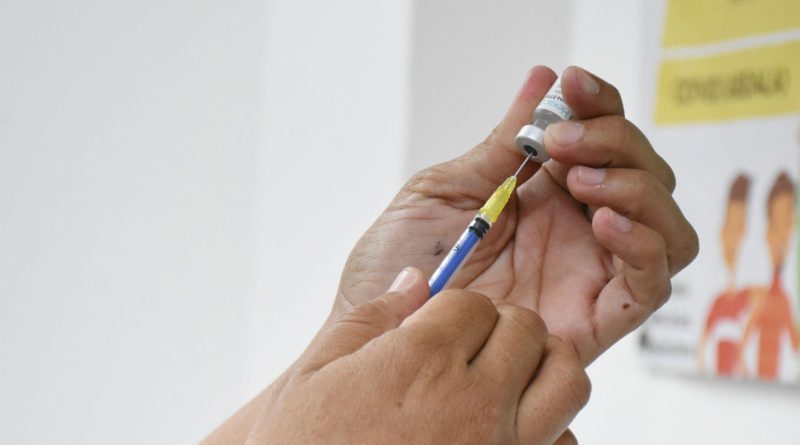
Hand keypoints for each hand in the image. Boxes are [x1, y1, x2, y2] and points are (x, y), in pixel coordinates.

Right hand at [237, 268, 587, 444]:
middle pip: (527, 328)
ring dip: (542, 367)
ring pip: (567, 379)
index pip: (474, 303)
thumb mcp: (312, 378)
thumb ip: (370, 319)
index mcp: (421, 361)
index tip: (436, 328)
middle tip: (472, 345)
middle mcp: (474, 401)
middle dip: (500, 327)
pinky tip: (507, 431)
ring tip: (506, 377)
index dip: (453, 310)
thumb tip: (413, 280)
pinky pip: (565, 443)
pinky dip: (548, 429)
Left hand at [337, 66, 697, 363]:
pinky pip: (650, 286)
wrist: (378, 323)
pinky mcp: (593, 322)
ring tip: (579, 179)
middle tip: (559, 141)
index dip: (601, 106)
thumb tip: (544, 78)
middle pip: (648, 177)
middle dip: (617, 142)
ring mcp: (588, 275)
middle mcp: (576, 233)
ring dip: (638, 189)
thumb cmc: (400, 260)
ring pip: (667, 229)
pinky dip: (645, 245)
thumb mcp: (449, 190)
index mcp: (545, 196)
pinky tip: (605, 222)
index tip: (572, 85)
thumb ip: (502, 142)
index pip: (604, 141)